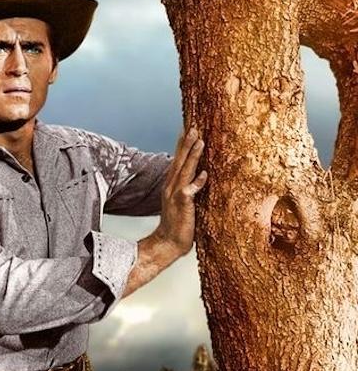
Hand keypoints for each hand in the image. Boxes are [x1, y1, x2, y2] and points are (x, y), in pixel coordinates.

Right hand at [154, 126, 206, 255]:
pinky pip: (190, 191)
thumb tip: (198, 178)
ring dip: (192, 155)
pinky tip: (203, 174)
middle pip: (179, 161)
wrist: (167, 243)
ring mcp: (175, 196)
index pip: (177, 162)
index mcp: (171, 186)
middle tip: (194, 127)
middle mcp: (171, 187)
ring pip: (184, 171)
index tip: (187, 130)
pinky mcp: (182, 205)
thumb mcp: (182, 203)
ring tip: (199, 141)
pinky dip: (196, 182)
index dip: (182, 146)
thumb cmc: (178, 225)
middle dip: (186, 144)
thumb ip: (188, 189)